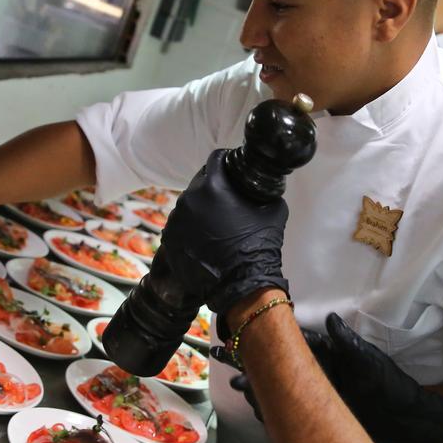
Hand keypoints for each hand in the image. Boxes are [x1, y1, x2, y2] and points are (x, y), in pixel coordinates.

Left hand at [159, 149, 288, 323]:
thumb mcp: (273, 208)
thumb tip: (261, 185)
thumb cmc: (259, 245)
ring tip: (215, 224)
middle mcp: (188, 199)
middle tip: (226, 201)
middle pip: (199, 182)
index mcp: (212, 186)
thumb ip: (264, 190)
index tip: (231, 168)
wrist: (242, 283)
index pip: (215, 160)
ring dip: (199, 209)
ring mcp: (176, 220)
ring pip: (188, 205)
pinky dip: (190, 228)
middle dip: (212, 188)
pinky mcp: (170, 239)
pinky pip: (180, 225)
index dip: (225, 161)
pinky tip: (205, 238)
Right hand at [223, 313, 442, 442]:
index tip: (247, 330)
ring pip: (278, 388)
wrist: (405, 420)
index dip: (271, 337)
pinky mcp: (318, 415)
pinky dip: (269, 410)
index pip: (295, 343)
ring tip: (234, 383)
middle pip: (279, 365)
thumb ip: (349, 343)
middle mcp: (318, 372)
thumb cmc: (389, 386)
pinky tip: (253, 408)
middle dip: (252, 361)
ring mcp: (315, 395)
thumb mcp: (370, 362)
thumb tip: (331, 318)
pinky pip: (288, 411)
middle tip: (224, 354)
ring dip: (255, 386)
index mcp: (330, 355)